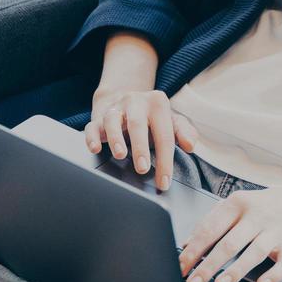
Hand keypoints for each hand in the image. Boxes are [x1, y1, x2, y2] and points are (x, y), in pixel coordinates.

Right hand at [83, 88, 199, 190]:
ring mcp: (115, 108)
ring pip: (112, 120)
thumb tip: (190, 145)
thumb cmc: (152, 118)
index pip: (164, 134)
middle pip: (137, 124)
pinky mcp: (98, 117)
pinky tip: (95, 148)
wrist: (128, 100)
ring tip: (120, 155)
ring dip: (115, 138)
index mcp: (157, 103)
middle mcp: (135, 102)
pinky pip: (92, 125)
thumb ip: (184, 132)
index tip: (164, 181)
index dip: (165, 159)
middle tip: (143, 168)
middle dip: (140, 147)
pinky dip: (92, 137)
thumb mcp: (171, 121)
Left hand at [178, 184, 281, 281]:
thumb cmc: (268, 205)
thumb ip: (214, 219)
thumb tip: (188, 242)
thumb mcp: (239, 203)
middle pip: (228, 243)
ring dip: (235, 271)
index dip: (193, 249)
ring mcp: (276, 231)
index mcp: (238, 203)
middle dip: (208, 265)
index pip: (210, 228)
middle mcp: (256, 216)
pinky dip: (272, 275)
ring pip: (253, 253)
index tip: (181, 266)